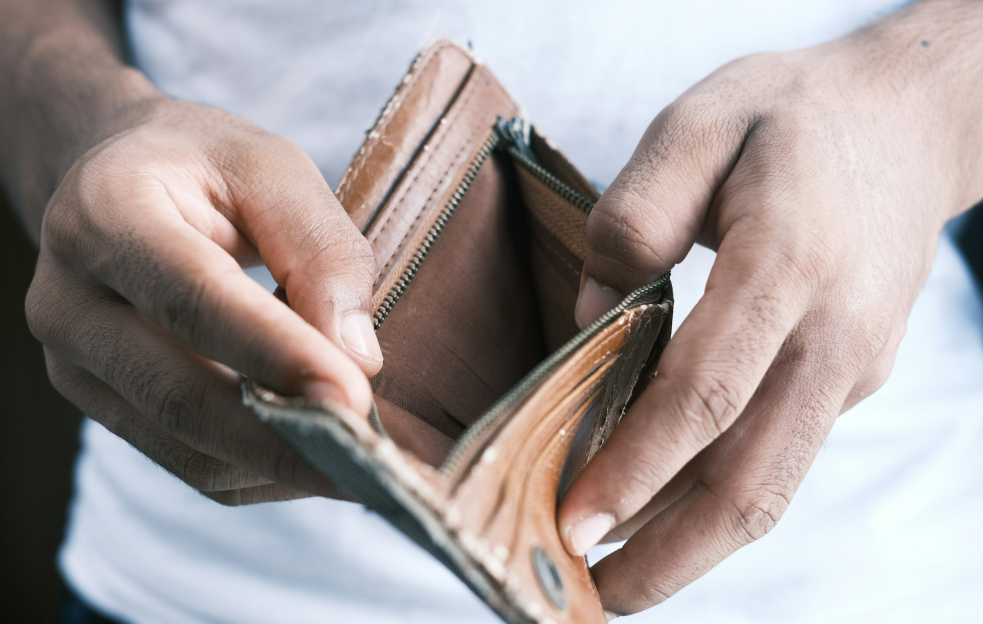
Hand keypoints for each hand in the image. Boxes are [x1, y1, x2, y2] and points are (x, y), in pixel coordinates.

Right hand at [25, 96, 383, 504]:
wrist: (110, 179)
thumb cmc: (201, 166)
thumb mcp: (272, 168)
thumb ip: (320, 250)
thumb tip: (357, 359)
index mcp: (105, 212)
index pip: (194, 299)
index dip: (276, 355)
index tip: (354, 398)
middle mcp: (67, 297)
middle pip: (179, 395)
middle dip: (284, 438)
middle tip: (372, 460)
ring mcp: (70, 362)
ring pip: (184, 446)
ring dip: (278, 465)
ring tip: (358, 463)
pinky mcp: (95, 404)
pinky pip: (185, 463)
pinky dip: (257, 471)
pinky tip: (312, 455)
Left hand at [559, 1, 982, 615]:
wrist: (907, 123)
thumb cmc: (789, 118)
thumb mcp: (700, 123)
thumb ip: (635, 215)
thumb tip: (591, 316)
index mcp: (788, 263)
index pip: (707, 392)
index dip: (638, 466)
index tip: (573, 520)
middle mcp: (830, 334)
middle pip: (752, 477)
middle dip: (669, 553)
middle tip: (590, 599)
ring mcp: (849, 366)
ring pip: (773, 484)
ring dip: (694, 547)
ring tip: (618, 581)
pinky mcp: (849, 380)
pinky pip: (779, 453)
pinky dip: (718, 498)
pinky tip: (659, 511)